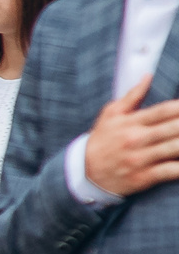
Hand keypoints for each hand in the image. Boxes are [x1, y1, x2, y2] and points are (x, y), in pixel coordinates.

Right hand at [82, 76, 178, 196]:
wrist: (84, 173)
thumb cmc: (101, 141)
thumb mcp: (110, 115)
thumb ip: (132, 96)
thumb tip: (148, 76)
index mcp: (131, 122)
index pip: (164, 110)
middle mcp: (136, 139)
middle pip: (174, 127)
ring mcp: (141, 159)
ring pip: (175, 148)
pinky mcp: (144, 177)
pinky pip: (171, 171)